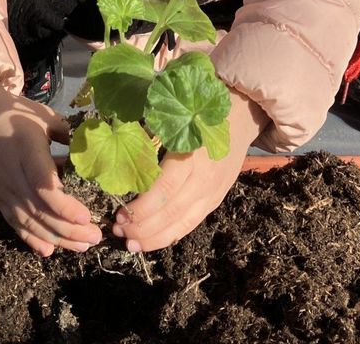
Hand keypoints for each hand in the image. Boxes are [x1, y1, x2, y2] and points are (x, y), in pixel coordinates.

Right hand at [0, 79, 102, 256]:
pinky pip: (14, 223)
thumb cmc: (13, 112)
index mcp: (26, 150)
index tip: (86, 217)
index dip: (64, 206)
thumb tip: (91, 148)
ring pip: (29, 222)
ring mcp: (1, 189)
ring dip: (56, 238)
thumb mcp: (42, 115)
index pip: (43, 186)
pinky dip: (31, 239)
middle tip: (95, 237)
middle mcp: (12, 175)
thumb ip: (67, 133)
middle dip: (69, 229)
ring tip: (82, 246)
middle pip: (40, 210)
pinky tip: (49, 250)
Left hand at [111, 86, 267, 251]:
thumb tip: (122, 156)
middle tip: (118, 231)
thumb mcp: (178, 122)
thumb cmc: (200, 114)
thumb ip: (154, 140)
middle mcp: (204, 178)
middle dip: (143, 227)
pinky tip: (154, 240)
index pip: (165, 189)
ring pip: (183, 223)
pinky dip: (172, 234)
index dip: (142, 206)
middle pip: (172, 212)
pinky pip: (193, 222)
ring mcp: (213, 192)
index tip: (120, 214)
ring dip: (155, 238)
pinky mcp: (217, 199)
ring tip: (132, 244)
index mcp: (191, 155)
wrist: (241, 116)